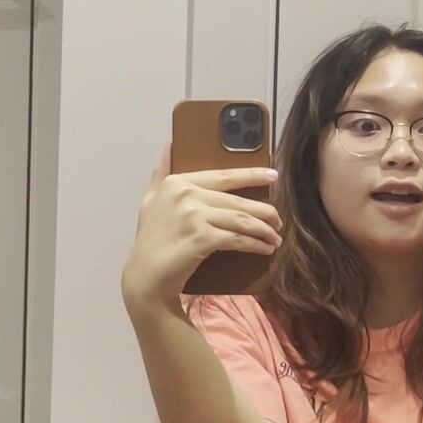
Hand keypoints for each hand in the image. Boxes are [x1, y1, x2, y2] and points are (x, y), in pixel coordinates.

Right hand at [121, 143, 281, 310]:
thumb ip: (160, 172)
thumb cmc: (150, 240)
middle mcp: (186, 195)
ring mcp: (193, 216)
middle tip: (278, 221)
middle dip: (264, 212)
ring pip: (242, 219)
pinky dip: (255, 244)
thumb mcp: (150, 200)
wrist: (145, 276)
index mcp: (178, 182)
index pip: (223, 175)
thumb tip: (169, 145)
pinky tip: (265, 248)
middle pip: (237, 201)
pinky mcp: (201, 238)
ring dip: (264, 230)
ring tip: (275, 237)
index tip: (273, 176)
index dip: (252, 175)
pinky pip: (238, 238)